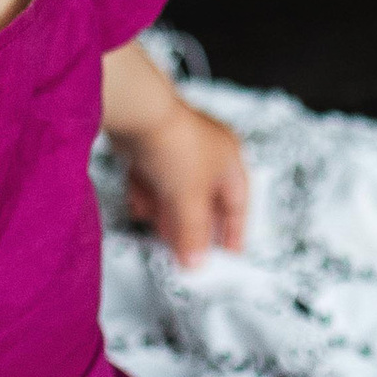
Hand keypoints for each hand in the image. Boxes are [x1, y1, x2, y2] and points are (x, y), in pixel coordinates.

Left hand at [124, 95, 249, 261]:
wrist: (139, 112)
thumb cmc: (177, 147)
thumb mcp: (190, 199)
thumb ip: (193, 235)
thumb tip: (195, 264)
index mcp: (230, 159)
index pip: (238, 202)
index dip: (233, 230)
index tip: (227, 255)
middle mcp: (207, 151)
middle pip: (205, 199)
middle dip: (193, 226)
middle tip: (185, 251)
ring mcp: (177, 146)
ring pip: (176, 189)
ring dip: (168, 213)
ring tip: (159, 232)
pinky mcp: (150, 144)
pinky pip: (154, 177)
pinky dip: (148, 194)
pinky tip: (138, 206)